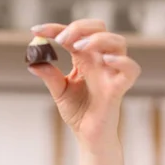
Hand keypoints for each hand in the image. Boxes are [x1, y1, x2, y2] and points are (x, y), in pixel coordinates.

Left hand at [29, 19, 140, 150]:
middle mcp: (100, 60)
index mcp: (84, 58)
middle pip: (99, 28)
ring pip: (118, 42)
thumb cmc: (78, 112)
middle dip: (80, 28)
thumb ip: (50, 76)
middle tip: (61, 39)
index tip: (36, 30)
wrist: (88, 136)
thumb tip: (33, 62)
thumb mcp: (59, 91)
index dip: (55, 28)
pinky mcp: (118, 88)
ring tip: (77, 47)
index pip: (73, 34)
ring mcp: (111, 72)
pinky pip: (131, 70)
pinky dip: (121, 62)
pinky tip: (105, 61)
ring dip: (98, 39)